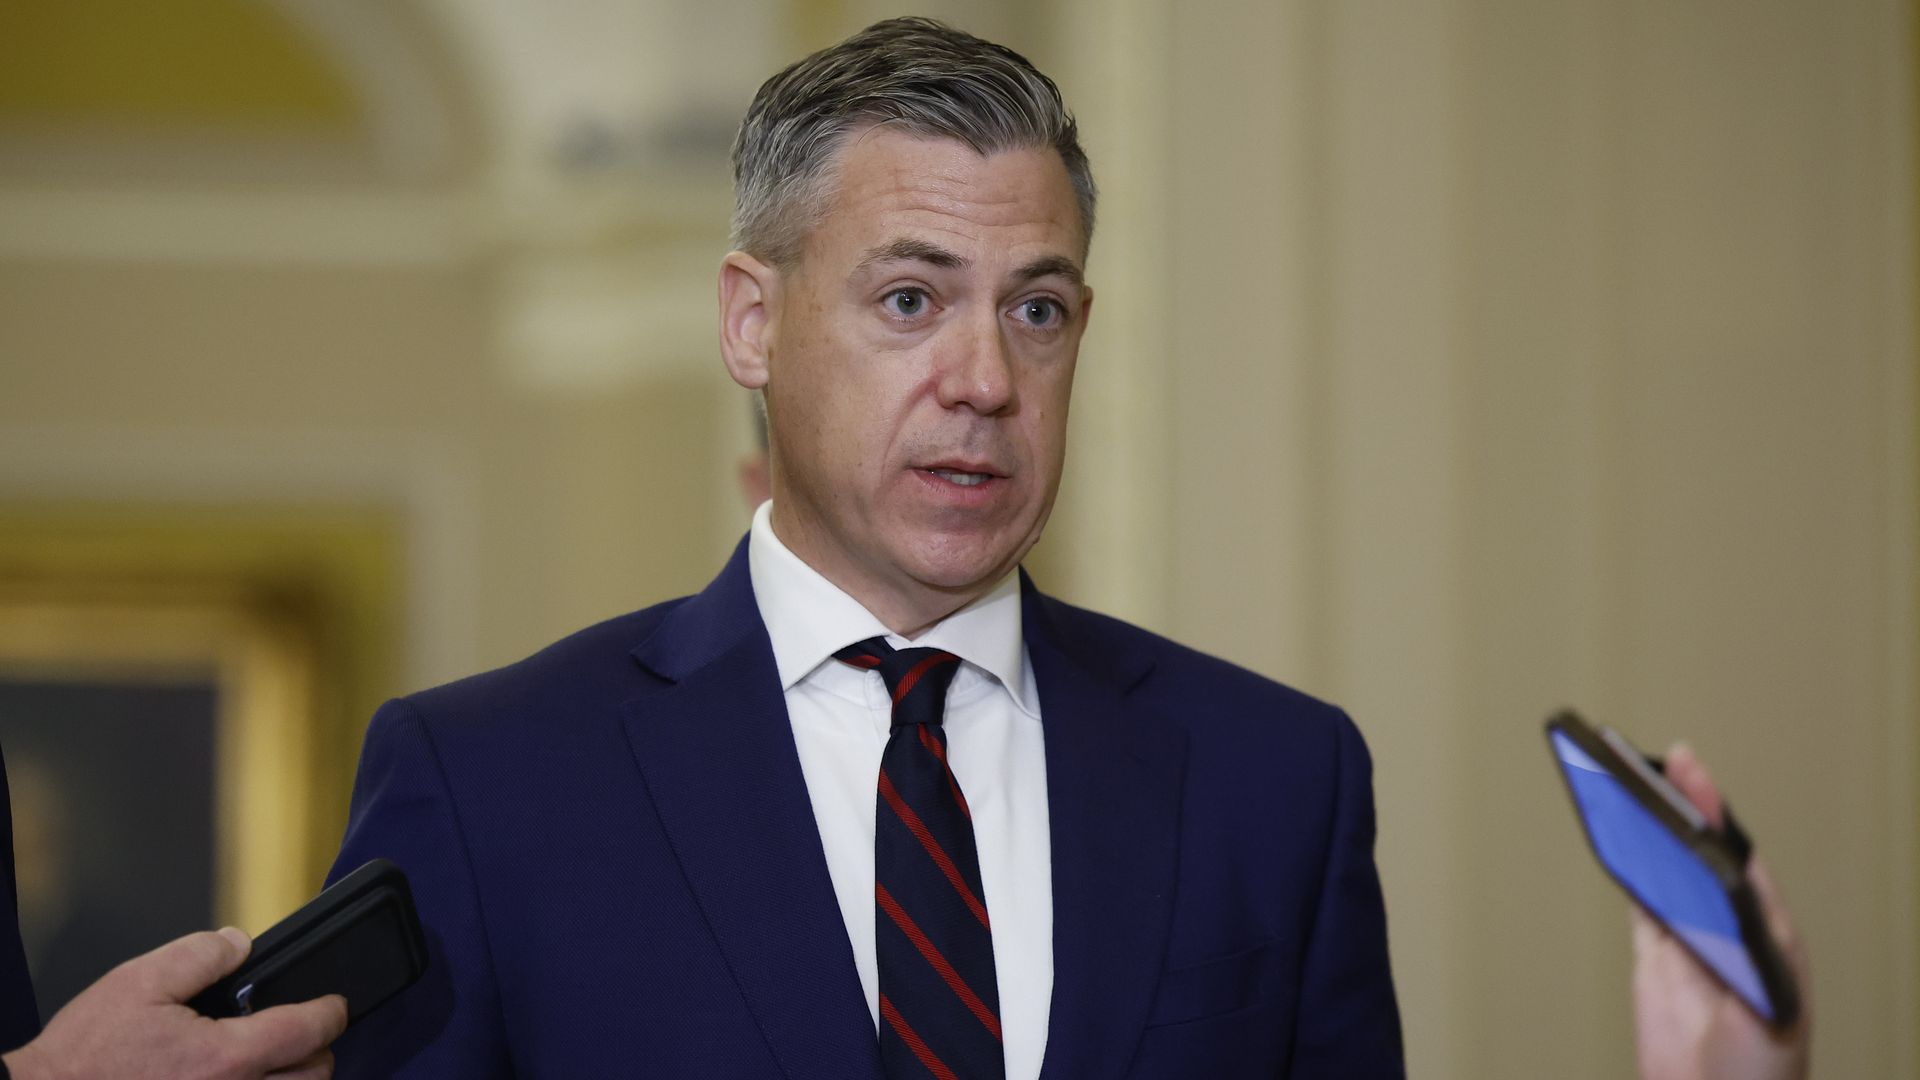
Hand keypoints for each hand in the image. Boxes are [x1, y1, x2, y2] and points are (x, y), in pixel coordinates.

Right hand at [2, 927, 347, 1079]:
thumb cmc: (84, 1056)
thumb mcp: (138, 982)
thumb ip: (199, 956)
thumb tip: (239, 943)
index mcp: (223, 1057)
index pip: (308, 1031)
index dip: (330, 1010)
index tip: (334, 1004)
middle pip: (314, 1077)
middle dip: (316, 1049)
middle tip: (302, 1031)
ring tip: (276, 1060)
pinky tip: (246, 1079)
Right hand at [1632, 744, 1809, 1079]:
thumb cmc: (1762, 1073)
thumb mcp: (1768, 1009)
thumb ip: (1749, 951)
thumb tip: (1728, 889)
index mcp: (1764, 931)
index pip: (1734, 854)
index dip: (1711, 809)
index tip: (1689, 768)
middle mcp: (1726, 928)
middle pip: (1695, 852)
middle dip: (1679, 804)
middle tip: (1657, 760)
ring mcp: (1690, 941)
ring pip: (1665, 869)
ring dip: (1649, 829)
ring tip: (1626, 786)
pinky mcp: (1657, 961)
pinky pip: (1638, 902)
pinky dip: (1625, 866)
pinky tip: (1615, 840)